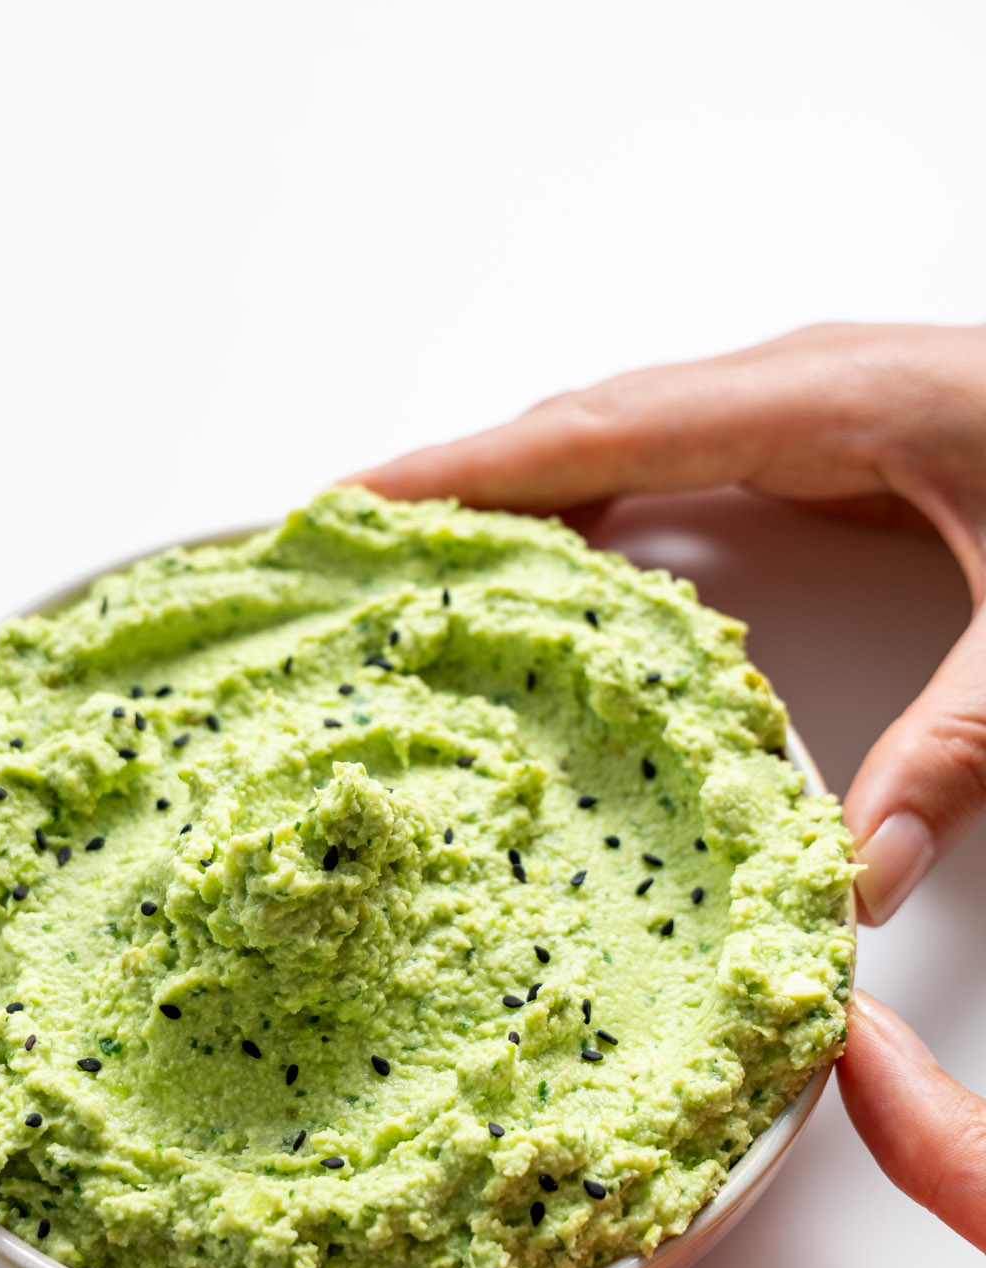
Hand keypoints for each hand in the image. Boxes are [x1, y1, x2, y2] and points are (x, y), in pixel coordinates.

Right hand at [347, 322, 985, 924]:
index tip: (353, 499)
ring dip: (515, 494)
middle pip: (584, 426)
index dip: (470, 470)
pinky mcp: (823, 435)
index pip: (606, 433)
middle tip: (342, 544)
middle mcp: (799, 384)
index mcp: (831, 401)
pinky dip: (589, 507)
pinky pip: (667, 462)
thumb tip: (850, 882)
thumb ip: (952, 746)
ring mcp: (807, 402)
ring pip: (618, 439)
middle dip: (459, 480)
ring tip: (412, 562)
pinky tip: (556, 567)